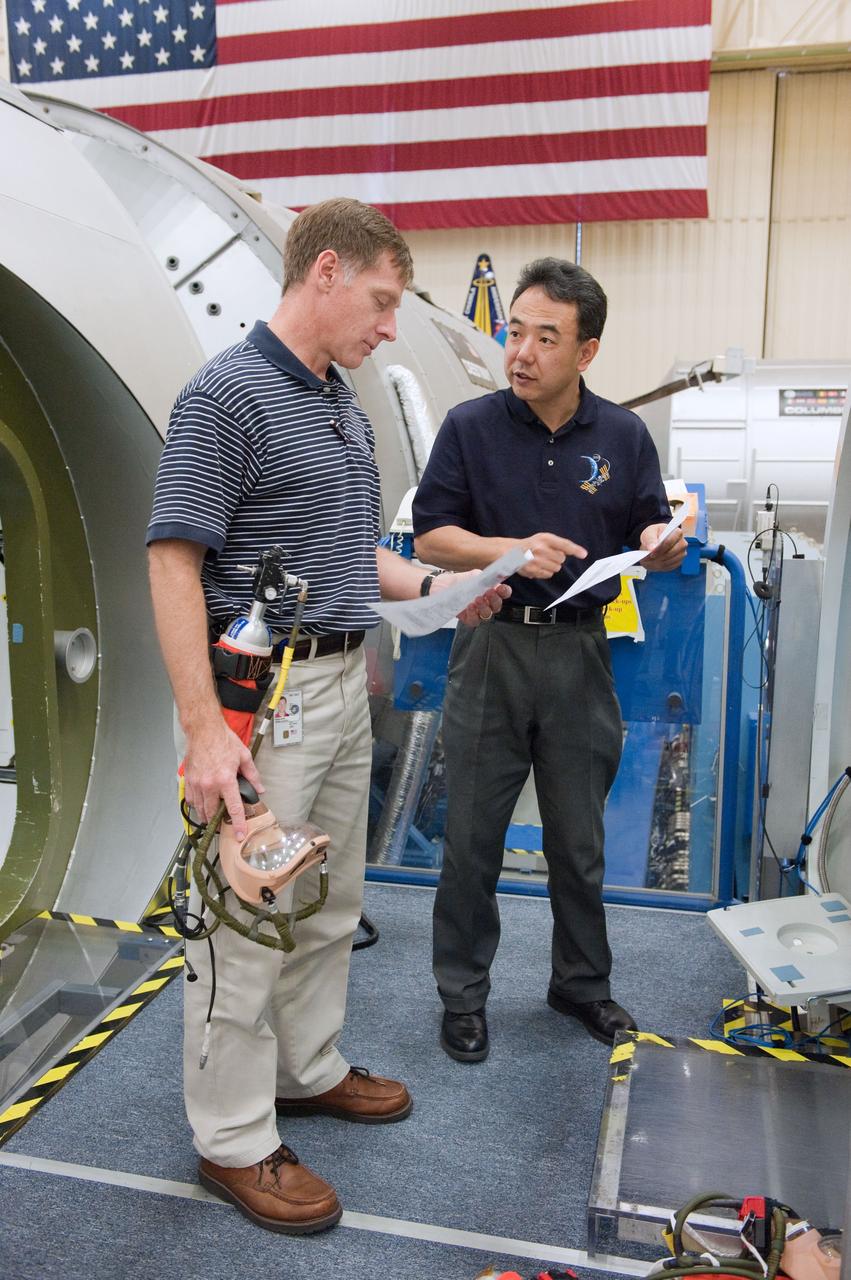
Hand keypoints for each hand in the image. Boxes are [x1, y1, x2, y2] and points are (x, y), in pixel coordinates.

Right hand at [182, 717, 263, 839]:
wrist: (204, 730)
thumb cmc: (222, 740)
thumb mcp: (244, 756)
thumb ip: (252, 775)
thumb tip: (259, 789)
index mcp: (225, 780)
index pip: (233, 808)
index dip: (238, 823)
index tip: (239, 834)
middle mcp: (209, 784)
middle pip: (212, 813)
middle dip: (218, 823)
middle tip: (224, 827)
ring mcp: (197, 783)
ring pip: (200, 808)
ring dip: (206, 816)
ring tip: (212, 819)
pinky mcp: (189, 780)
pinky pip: (190, 799)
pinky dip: (196, 805)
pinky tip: (201, 805)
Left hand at [430, 571, 510, 626]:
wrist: (441, 586)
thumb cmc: (459, 581)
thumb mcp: (472, 576)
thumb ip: (484, 577)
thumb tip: (493, 576)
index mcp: (491, 591)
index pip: (503, 593)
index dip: (505, 592)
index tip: (501, 588)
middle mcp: (487, 603)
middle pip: (497, 606)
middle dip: (495, 599)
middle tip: (489, 592)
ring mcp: (478, 612)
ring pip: (487, 614)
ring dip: (484, 607)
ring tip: (477, 599)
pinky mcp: (468, 619)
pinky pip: (475, 620)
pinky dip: (474, 614)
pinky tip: (470, 607)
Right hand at [518, 532, 586, 578]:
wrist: (512, 552)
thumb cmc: (531, 544)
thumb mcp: (544, 538)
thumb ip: (560, 544)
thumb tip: (579, 552)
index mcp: (545, 538)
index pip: (564, 544)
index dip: (575, 549)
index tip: (584, 554)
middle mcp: (540, 549)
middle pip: (561, 559)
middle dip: (557, 558)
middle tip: (547, 554)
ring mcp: (536, 560)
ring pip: (556, 568)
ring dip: (552, 565)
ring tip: (542, 560)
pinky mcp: (533, 570)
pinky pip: (549, 574)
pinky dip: (546, 572)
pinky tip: (538, 566)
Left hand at [640, 523, 686, 571]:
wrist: (654, 543)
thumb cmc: (653, 535)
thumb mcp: (649, 533)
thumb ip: (650, 539)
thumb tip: (652, 548)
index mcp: (676, 532)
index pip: (671, 541)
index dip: (661, 548)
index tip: (652, 552)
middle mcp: (682, 543)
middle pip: (673, 552)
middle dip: (660, 556)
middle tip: (650, 557)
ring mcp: (681, 553)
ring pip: (671, 560)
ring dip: (660, 562)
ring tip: (650, 560)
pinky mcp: (678, 561)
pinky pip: (670, 566)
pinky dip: (661, 566)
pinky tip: (655, 563)